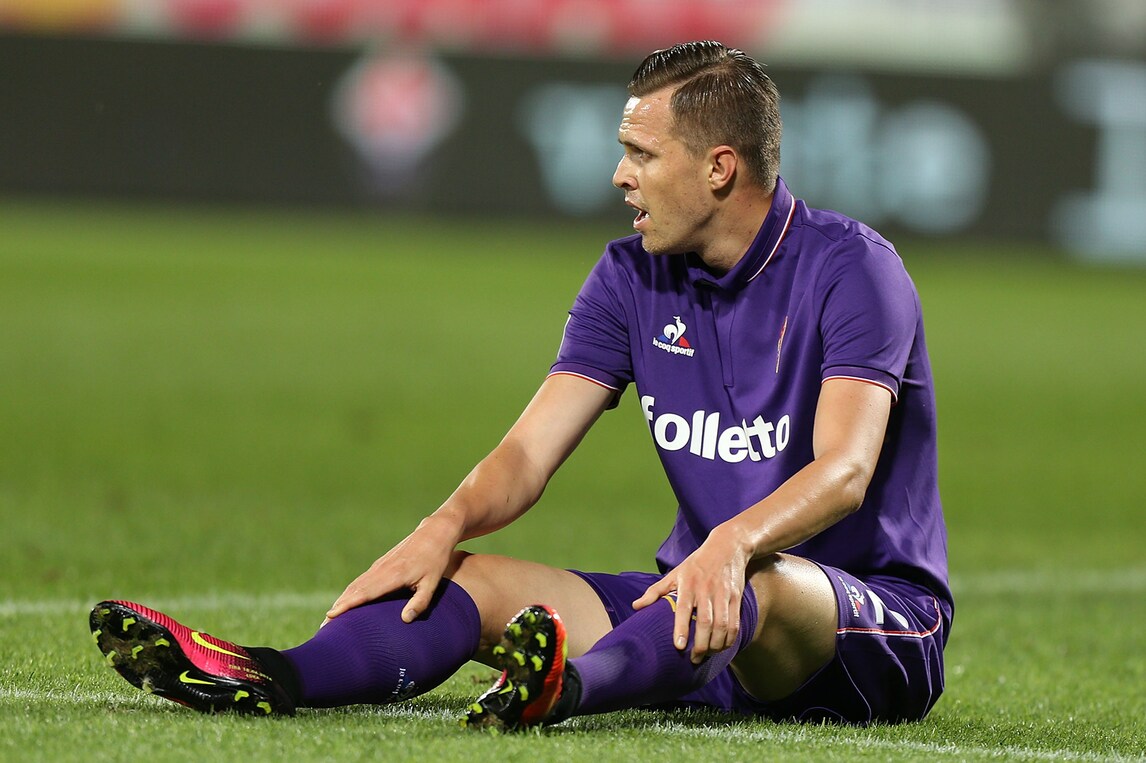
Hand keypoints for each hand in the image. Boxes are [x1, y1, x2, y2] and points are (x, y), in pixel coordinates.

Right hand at [323, 515, 459, 626]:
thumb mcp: (432, 583)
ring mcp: (379, 566)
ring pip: (355, 585)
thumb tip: (405, 620)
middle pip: (354, 590)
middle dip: (338, 607)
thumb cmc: (434, 561)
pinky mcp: (380, 564)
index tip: (331, 615)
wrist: (433, 533)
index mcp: (393, 575)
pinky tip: (345, 602)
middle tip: (323, 626)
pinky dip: (350, 592)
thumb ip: (420, 602)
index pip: (364, 593)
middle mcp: (381, 570)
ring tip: (330, 618)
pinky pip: (361, 580)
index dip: (347, 605)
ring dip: (341, 600)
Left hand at [632, 527, 749, 663]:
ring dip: (715, 645)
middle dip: (701, 644)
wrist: (727, 547)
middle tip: (693, 659)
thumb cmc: (696, 564)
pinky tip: (721, 648)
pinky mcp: (736, 599)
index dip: (681, 628)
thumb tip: (635, 607)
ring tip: (706, 656)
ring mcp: (723, 595)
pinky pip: (735, 624)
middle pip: (706, 622)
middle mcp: (706, 590)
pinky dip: (729, 639)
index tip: (679, 647)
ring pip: (722, 626)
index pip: (684, 608)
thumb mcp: (674, 573)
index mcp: (688, 584)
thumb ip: (655, 591)